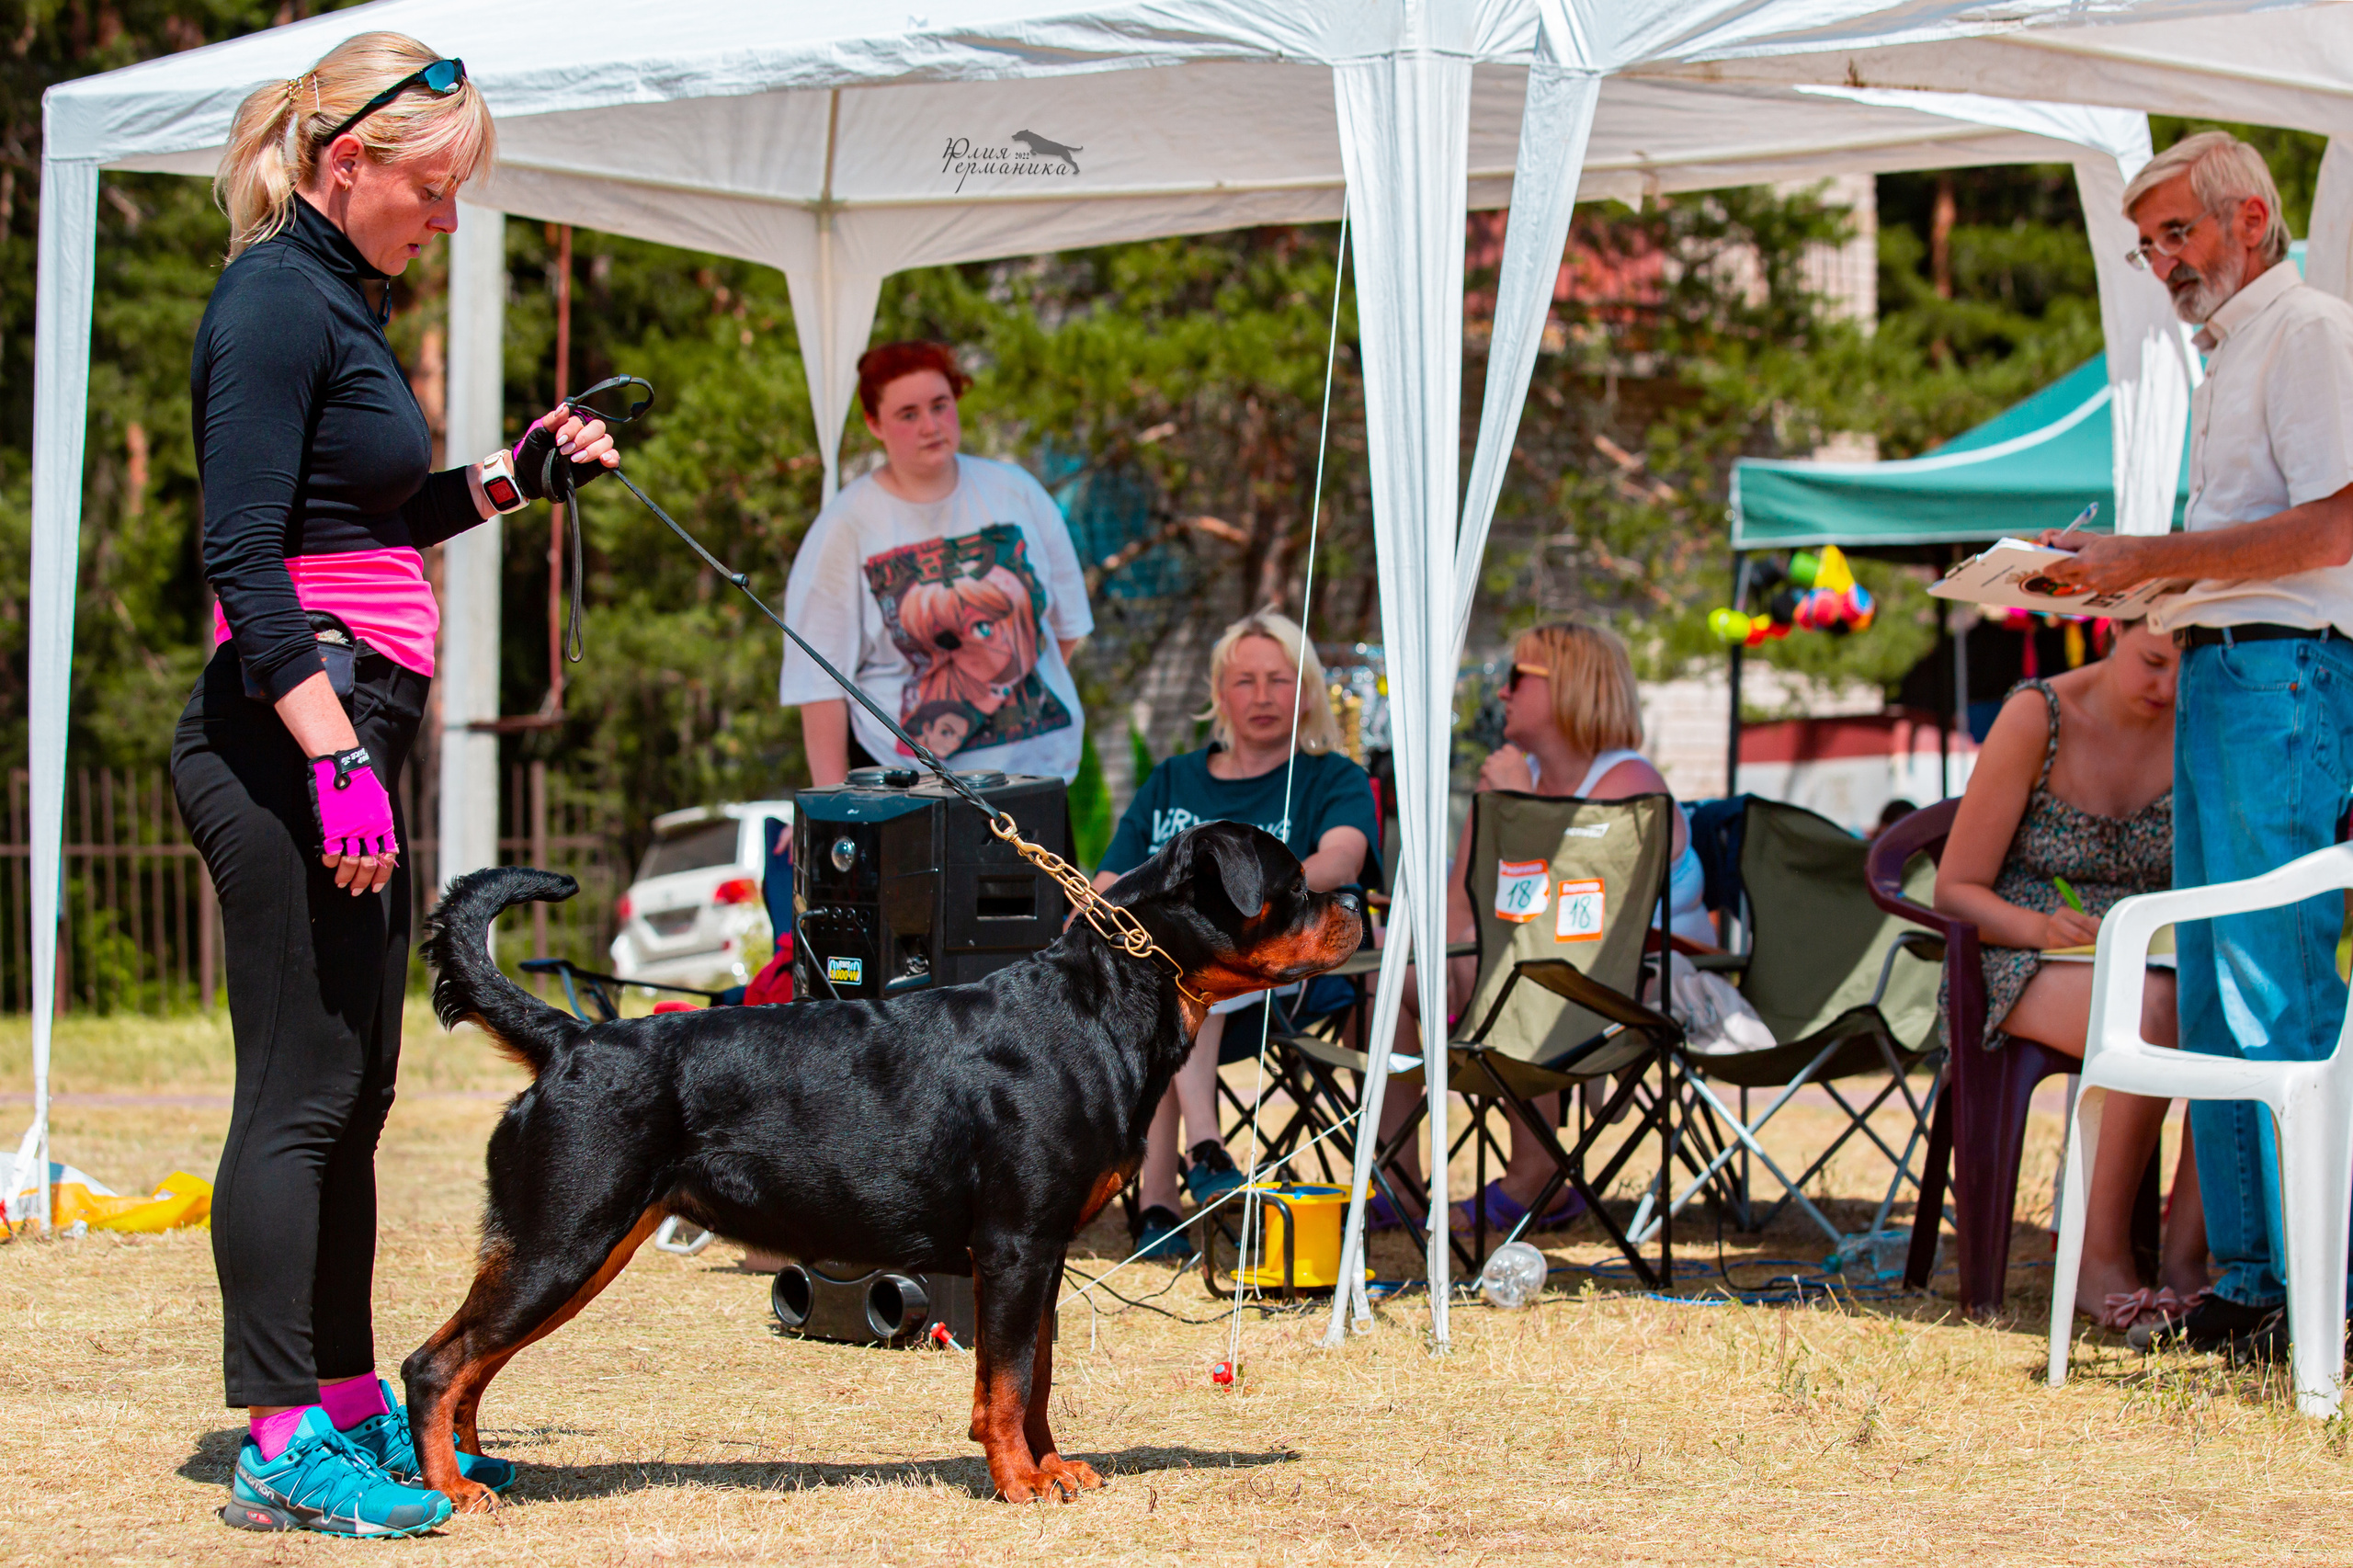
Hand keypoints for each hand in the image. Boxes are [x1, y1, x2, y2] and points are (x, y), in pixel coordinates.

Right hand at [307, 747, 399, 896]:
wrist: (343, 765)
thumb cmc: (360, 783)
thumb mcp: (379, 804)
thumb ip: (380, 825)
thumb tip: (381, 845)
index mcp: (384, 825)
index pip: (387, 858)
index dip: (381, 876)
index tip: (375, 888)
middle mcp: (370, 830)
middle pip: (369, 865)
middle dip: (362, 882)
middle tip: (355, 891)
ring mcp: (350, 830)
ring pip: (350, 863)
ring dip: (345, 877)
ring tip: (341, 883)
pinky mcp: (331, 827)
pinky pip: (331, 852)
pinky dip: (330, 862)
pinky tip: (329, 865)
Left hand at [513, 405, 619, 500]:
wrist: (531, 477)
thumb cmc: (533, 452)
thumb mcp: (537, 435)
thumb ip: (551, 421)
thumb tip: (565, 407)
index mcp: (571, 424)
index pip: (580, 420)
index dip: (571, 429)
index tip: (558, 440)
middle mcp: (585, 434)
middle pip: (598, 428)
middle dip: (583, 439)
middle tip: (566, 451)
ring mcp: (593, 450)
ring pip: (606, 441)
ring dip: (593, 449)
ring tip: (576, 459)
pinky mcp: (597, 466)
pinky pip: (614, 458)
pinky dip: (612, 458)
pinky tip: (603, 460)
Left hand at [1477, 745, 1535, 792]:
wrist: (1517, 797)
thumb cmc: (1523, 786)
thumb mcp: (1525, 769)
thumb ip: (1517, 761)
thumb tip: (1508, 757)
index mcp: (1516, 755)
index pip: (1506, 747)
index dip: (1504, 754)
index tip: (1504, 761)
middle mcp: (1506, 757)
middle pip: (1496, 753)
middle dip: (1496, 761)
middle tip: (1498, 771)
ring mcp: (1497, 763)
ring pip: (1488, 759)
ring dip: (1490, 766)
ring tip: (1494, 776)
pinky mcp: (1489, 770)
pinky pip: (1483, 768)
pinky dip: (1484, 773)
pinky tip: (1488, 779)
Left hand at [2033, 529, 2155, 594]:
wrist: (2146, 558)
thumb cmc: (2120, 544)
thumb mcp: (2094, 539)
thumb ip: (2071, 541)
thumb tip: (2053, 540)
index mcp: (2083, 562)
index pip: (2057, 570)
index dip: (2050, 569)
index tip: (2046, 568)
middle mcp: (2089, 577)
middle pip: (2066, 578)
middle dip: (2063, 573)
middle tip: (2063, 567)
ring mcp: (2098, 587)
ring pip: (2080, 583)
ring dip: (2080, 576)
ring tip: (2090, 566)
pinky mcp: (2106, 592)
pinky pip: (2093, 587)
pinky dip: (2094, 580)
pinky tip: (2105, 572)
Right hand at [2041, 906, 2101, 948]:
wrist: (2048, 929)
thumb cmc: (2069, 923)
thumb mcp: (2078, 917)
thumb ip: (2091, 921)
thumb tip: (2104, 929)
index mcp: (2064, 911)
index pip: (2083, 921)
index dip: (2095, 930)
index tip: (2104, 935)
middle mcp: (2055, 921)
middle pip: (2077, 934)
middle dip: (2091, 941)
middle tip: (2100, 944)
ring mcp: (2051, 933)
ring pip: (2073, 944)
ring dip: (2086, 948)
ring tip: (2095, 948)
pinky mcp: (2051, 945)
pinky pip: (2068, 950)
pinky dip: (2078, 951)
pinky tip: (2085, 951)